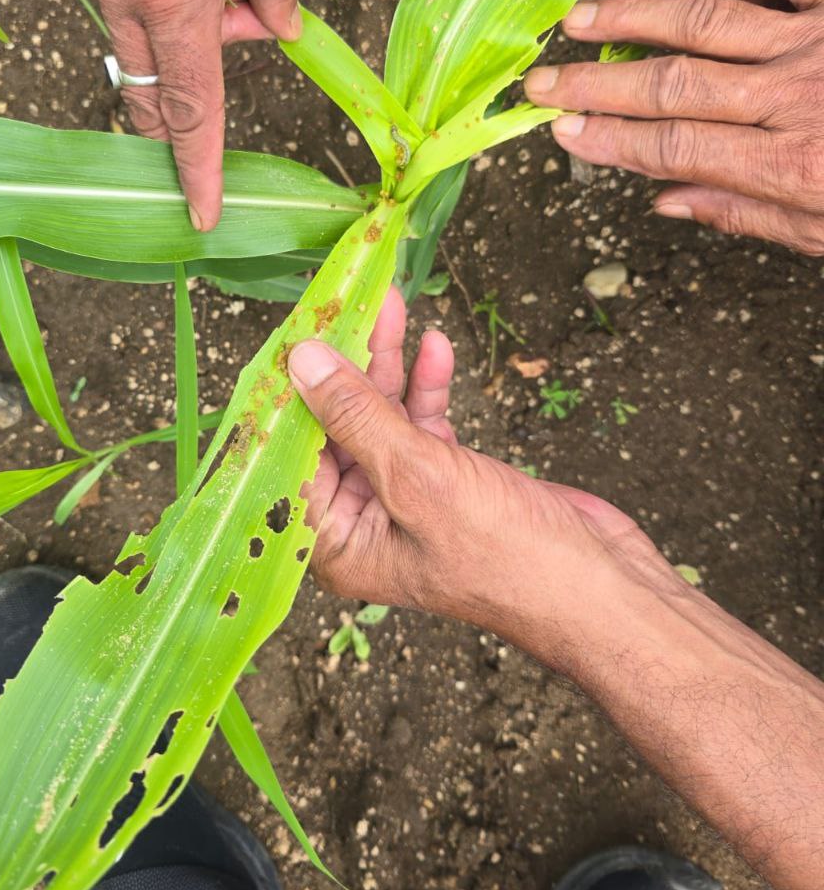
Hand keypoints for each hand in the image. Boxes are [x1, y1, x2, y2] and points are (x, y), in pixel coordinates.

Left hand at [288, 289, 676, 670]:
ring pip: (381, 421)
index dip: (289, 398)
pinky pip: (424, 425)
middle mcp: (364, 524)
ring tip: (394, 304)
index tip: (290, 336)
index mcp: (338, 545)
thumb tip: (302, 361)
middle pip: (335, 432)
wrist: (600, 585)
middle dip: (344, 369)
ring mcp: (408, 500)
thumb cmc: (506, 553)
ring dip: (389, 366)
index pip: (291, 460)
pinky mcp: (449, 481)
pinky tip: (435, 347)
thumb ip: (356, 416)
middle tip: (346, 305)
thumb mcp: (418, 476)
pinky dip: (428, 387)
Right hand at [525, 0, 823, 253]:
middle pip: (671, 86)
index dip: (608, 141)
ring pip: (708, 21)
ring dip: (637, 18)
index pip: (670, 149)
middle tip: (540, 77)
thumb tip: (666, 203)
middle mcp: (793, 98)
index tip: (561, 132)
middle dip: (597, 84)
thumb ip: (747, 214)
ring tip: (583, 16)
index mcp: (787, 164)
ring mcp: (821, 39)